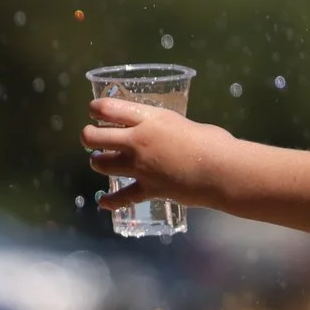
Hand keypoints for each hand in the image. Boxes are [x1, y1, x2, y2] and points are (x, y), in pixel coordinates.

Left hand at [83, 99, 230, 210]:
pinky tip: (103, 202)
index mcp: (149, 118)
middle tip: (91, 136)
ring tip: (101, 161)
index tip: (93, 110)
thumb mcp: (184, 123)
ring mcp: (139, 167)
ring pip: (101, 164)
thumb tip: (166, 135)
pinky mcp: (147, 188)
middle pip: (95, 137)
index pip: (108, 108)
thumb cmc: (212, 141)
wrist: (221, 170)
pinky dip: (110, 201)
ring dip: (98, 162)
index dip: (95, 108)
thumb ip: (166, 128)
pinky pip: (121, 197)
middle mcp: (137, 141)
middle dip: (88, 136)